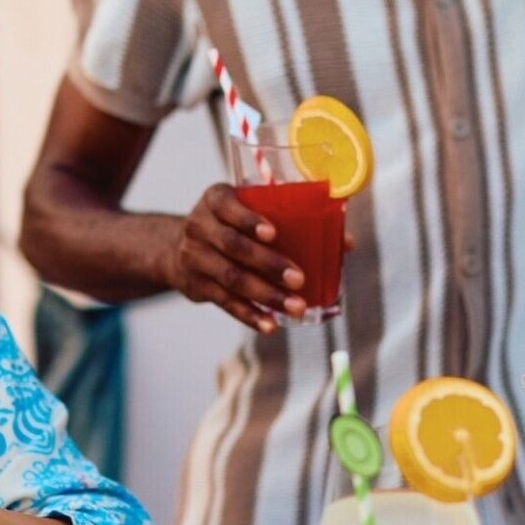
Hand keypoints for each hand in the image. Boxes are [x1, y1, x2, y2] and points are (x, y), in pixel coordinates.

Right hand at [168, 183, 307, 332]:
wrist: (178, 247)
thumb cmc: (231, 225)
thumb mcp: (249, 210)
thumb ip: (293, 220)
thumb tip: (346, 243)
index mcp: (216, 199)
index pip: (228, 206)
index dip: (249, 220)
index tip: (273, 233)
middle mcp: (200, 226)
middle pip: (233, 246)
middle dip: (268, 263)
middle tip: (298, 279)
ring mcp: (195, 257)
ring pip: (232, 278)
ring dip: (266, 295)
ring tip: (295, 307)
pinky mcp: (197, 286)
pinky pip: (225, 302)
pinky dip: (249, 315)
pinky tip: (270, 325)